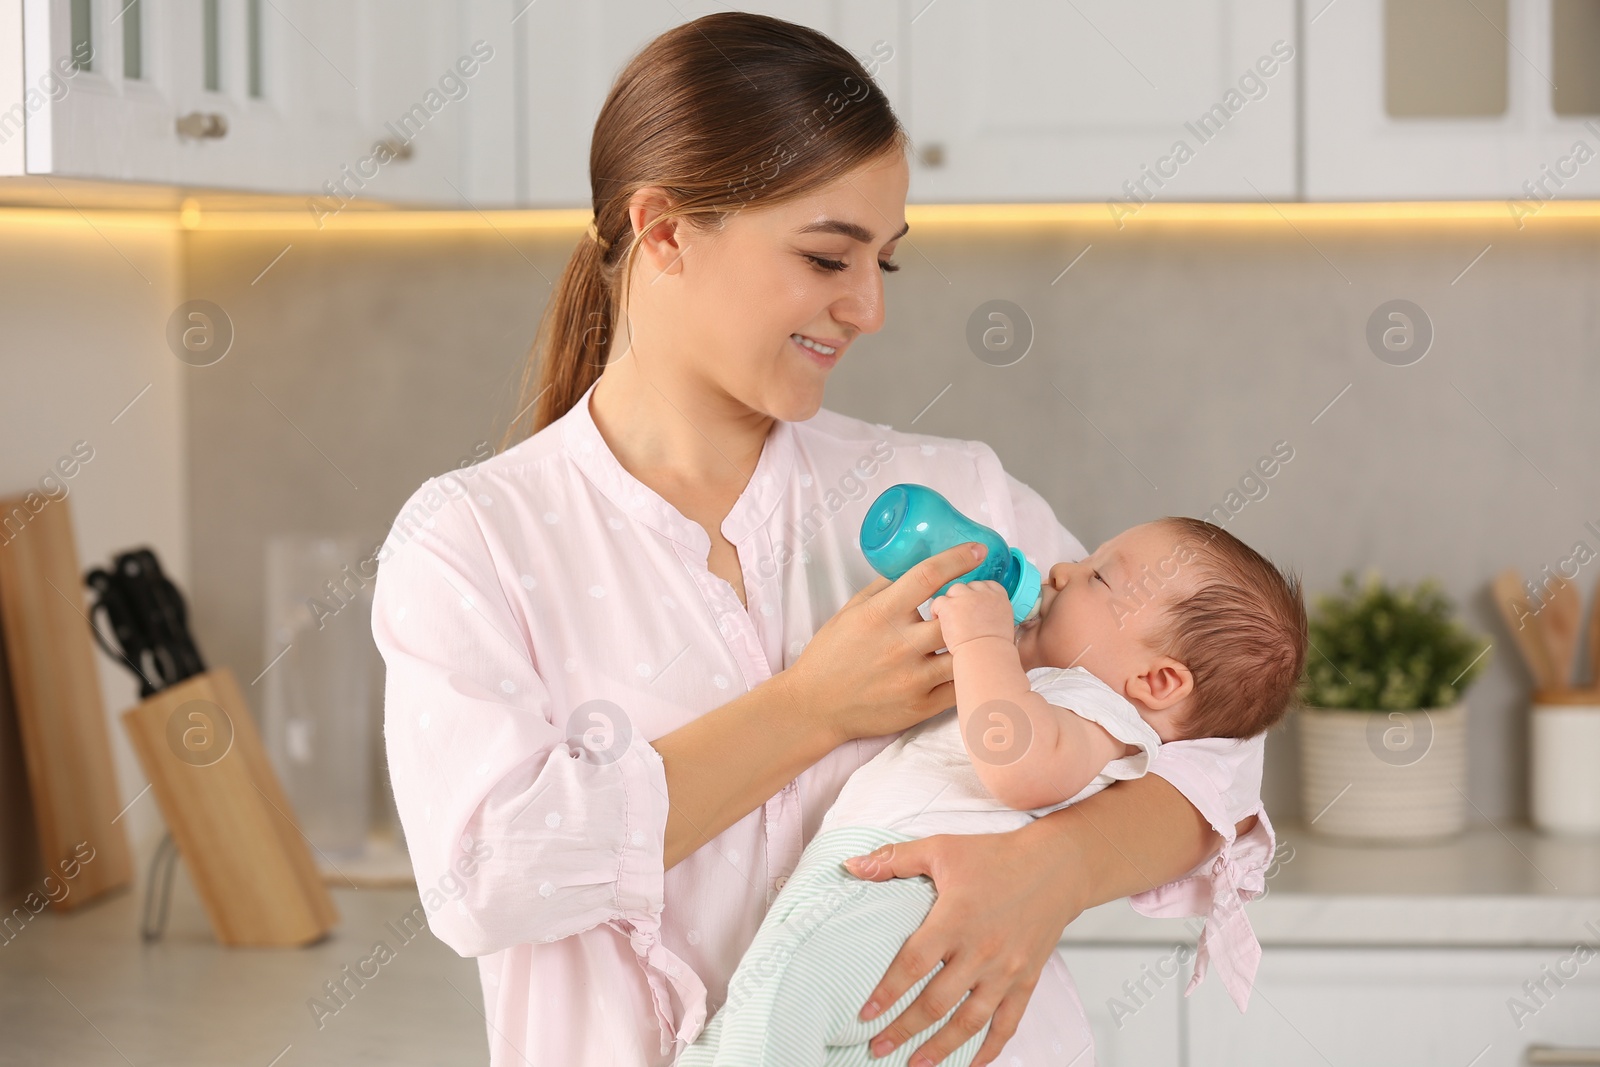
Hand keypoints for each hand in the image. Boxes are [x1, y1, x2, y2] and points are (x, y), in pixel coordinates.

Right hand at [783, 542, 990, 743]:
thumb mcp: (850, 611)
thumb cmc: (831, 654)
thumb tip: (913, 564)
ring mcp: (912, 678)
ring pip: (965, 653)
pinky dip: (968, 673)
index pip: (928, 577)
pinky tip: (970, 664)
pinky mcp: (920, 706)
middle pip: (956, 616)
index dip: (957, 559)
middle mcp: (899, 645)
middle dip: (974, 604)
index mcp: (881, 614)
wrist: (815, 705)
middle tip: (984, 600)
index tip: (977, 551)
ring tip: (982, 632)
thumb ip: (883, 587)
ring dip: (975, 640)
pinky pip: (959, 687)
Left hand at [840, 829, 1076, 1066]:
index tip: (865, 1015)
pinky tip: (971, 1063)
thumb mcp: (941, 849)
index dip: (886, 993)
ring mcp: (1006, 970)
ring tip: (915, 1064)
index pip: (913, 965)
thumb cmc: (997, 856)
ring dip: (940, 1048)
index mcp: (955, 920)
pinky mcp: (1027, 980)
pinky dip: (989, 1048)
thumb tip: (851, 866)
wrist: (1056, 866)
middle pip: (935, 1002)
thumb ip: (894, 860)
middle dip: (903, 1030)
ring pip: (969, 1022)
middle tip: (877, 1047)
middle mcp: (980, 951)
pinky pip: (1007, 1023)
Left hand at [930, 580, 1014, 652]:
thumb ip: (992, 614)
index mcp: (999, 597)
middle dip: (963, 598)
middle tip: (960, 614)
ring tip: (948, 618)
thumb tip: (983, 616)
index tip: (973, 603)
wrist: (986, 655)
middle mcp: (982, 593)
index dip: (977, 593)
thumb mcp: (1003, 625)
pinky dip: (937, 610)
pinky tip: (939, 621)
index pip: (987, 585)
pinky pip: (938, 601)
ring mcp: (965, 597)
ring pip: (953, 590)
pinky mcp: (949, 605)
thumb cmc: (994, 649)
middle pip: (969, 586)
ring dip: (950, 602)